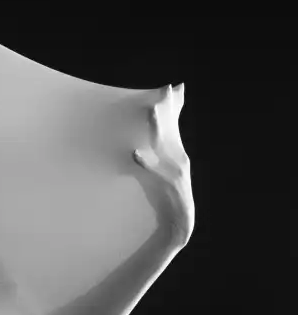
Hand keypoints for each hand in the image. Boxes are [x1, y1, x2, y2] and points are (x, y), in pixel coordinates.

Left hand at [133, 83, 193, 247]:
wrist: (177, 228)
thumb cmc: (164, 201)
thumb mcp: (160, 176)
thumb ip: (151, 160)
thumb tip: (136, 147)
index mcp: (178, 156)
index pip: (176, 127)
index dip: (176, 107)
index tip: (174, 87)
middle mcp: (179, 160)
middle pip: (172, 130)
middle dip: (169, 109)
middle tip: (164, 89)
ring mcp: (174, 173)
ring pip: (164, 145)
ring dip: (157, 128)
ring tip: (150, 110)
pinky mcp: (167, 187)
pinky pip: (154, 172)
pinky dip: (145, 163)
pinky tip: (135, 154)